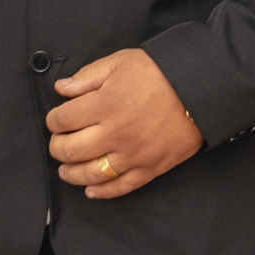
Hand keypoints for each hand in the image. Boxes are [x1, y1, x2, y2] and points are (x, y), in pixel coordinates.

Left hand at [46, 48, 204, 199]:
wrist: (201, 88)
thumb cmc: (161, 72)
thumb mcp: (121, 62)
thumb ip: (88, 76)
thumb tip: (61, 88)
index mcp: (104, 104)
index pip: (62, 120)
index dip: (53, 121)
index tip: (55, 120)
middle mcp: (114, 133)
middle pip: (70, 149)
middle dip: (57, 147)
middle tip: (58, 142)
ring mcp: (132, 155)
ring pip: (90, 174)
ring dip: (71, 173)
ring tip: (66, 168)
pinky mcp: (149, 168)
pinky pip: (120, 187)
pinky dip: (102, 192)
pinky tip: (90, 190)